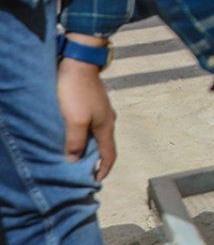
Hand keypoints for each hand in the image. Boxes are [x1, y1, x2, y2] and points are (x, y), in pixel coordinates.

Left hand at [57, 53, 116, 179]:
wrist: (79, 63)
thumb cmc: (77, 92)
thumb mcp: (75, 120)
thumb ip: (75, 141)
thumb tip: (74, 160)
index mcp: (106, 126)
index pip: (110, 154)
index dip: (104, 169)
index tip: (95, 181)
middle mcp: (108, 119)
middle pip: (104, 145)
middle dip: (95, 159)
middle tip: (81, 170)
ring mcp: (102, 109)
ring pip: (97, 134)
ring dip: (88, 146)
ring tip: (74, 153)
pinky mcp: (94, 102)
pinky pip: (91, 124)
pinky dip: (84, 134)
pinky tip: (73, 133)